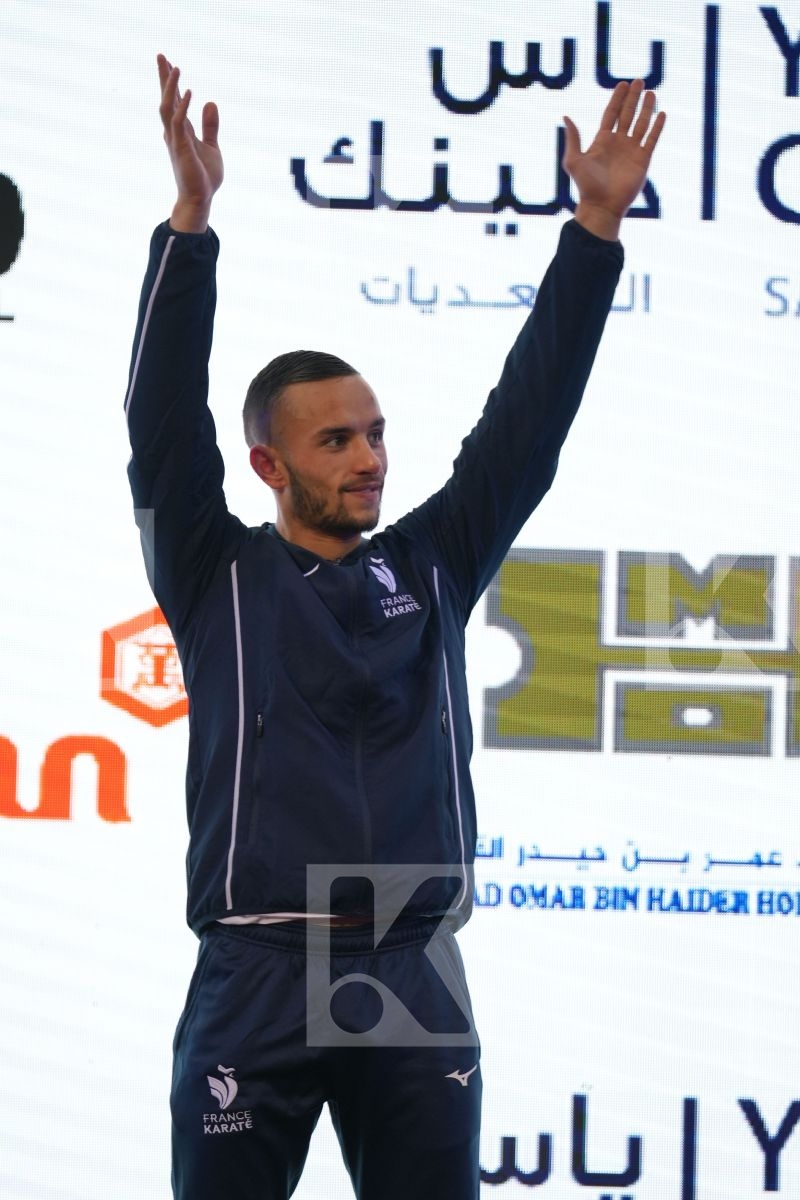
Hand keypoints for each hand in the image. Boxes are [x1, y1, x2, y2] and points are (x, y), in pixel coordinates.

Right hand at [157, 53, 222, 232]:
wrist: (200, 199)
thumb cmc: (204, 177)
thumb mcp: (212, 147)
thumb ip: (210, 126)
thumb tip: (209, 103)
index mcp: (182, 132)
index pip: (175, 102)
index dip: (172, 83)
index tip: (169, 63)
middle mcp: (175, 133)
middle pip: (166, 99)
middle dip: (164, 78)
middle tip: (161, 55)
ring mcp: (176, 140)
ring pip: (168, 108)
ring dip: (170, 88)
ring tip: (174, 67)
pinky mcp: (181, 149)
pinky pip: (179, 124)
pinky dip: (183, 108)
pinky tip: (190, 93)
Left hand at [563, 80, 665, 240]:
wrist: (602, 206)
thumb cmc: (586, 186)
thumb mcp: (574, 160)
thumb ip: (573, 138)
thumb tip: (566, 117)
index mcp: (602, 140)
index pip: (612, 113)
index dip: (617, 98)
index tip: (623, 84)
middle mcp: (618, 143)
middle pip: (628, 114)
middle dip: (633, 98)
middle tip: (640, 81)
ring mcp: (632, 151)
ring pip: (642, 124)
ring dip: (647, 108)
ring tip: (652, 93)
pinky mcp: (643, 160)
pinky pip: (652, 139)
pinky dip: (657, 127)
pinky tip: (661, 114)